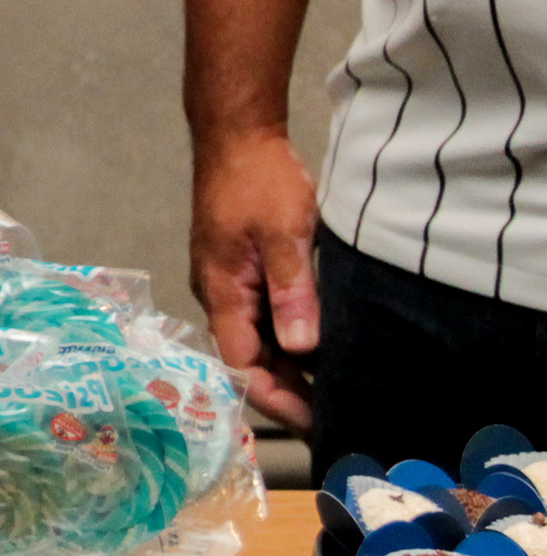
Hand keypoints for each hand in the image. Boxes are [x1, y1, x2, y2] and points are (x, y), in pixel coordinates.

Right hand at [191, 126, 321, 430]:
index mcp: (222, 291)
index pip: (241, 363)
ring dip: (289, 366)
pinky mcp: (240, 268)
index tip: (316, 421)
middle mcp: (218, 293)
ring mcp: (226, 281)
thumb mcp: (284, 234)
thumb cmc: (259, 181)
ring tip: (336, 387)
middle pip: (247, 357)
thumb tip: (300, 350)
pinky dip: (288, 338)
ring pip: (255, 339)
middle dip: (288, 390)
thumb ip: (292, 292)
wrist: (235, 134)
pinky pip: (261, 317)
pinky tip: (321, 345)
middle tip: (338, 413)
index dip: (276, 397)